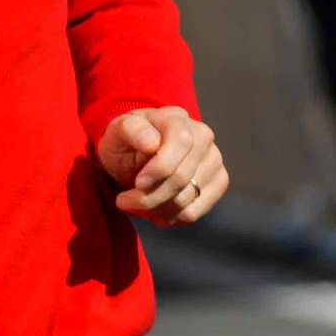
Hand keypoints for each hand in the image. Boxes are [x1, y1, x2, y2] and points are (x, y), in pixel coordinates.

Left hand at [98, 107, 227, 226]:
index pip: (181, 142)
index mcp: (176, 118)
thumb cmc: (126, 141)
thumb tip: (151, 142)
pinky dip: (169, 217)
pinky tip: (154, 210)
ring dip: (155, 209)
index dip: (160, 168)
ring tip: (136, 204)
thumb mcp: (118, 130)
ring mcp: (214, 160)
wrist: (135, 155)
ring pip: (187, 198)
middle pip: (183, 177)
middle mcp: (202, 136)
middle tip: (124, 201)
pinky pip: (194, 212)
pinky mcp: (217, 183)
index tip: (138, 183)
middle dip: (149, 196)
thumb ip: (131, 130)